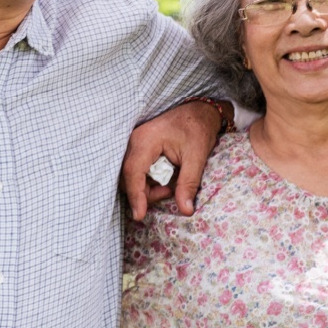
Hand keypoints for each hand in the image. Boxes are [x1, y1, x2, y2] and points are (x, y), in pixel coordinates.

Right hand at [120, 100, 227, 217]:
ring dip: (147, 187)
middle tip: (170, 191)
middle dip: (145, 192)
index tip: (139, 215)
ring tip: (170, 185)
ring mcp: (134, 144)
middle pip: (128, 177)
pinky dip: (147, 180)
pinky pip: (135, 170)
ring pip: (130, 176)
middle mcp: (134, 141)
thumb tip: (186, 210)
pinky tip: (164, 178)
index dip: (136, 196)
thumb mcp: (197, 157)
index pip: (133, 173)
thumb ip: (189, 184)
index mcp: (146, 140)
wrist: (199, 112)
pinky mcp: (137, 148)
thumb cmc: (198, 130)